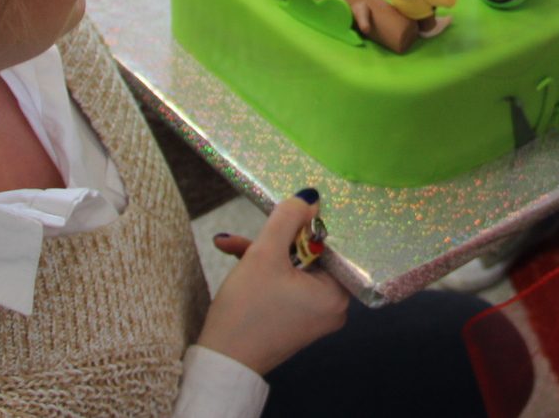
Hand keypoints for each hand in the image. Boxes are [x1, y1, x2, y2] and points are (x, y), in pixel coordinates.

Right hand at [199, 192, 348, 374]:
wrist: (221, 363)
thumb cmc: (247, 310)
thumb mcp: (265, 254)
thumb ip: (288, 219)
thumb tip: (310, 196)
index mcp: (337, 294)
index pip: (332, 244)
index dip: (310, 223)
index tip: (291, 210)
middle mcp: (332, 307)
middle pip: (310, 255)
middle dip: (277, 239)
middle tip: (256, 230)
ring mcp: (313, 316)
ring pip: (292, 268)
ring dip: (264, 253)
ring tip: (231, 244)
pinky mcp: (294, 321)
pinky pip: (285, 285)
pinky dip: (264, 272)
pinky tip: (234, 257)